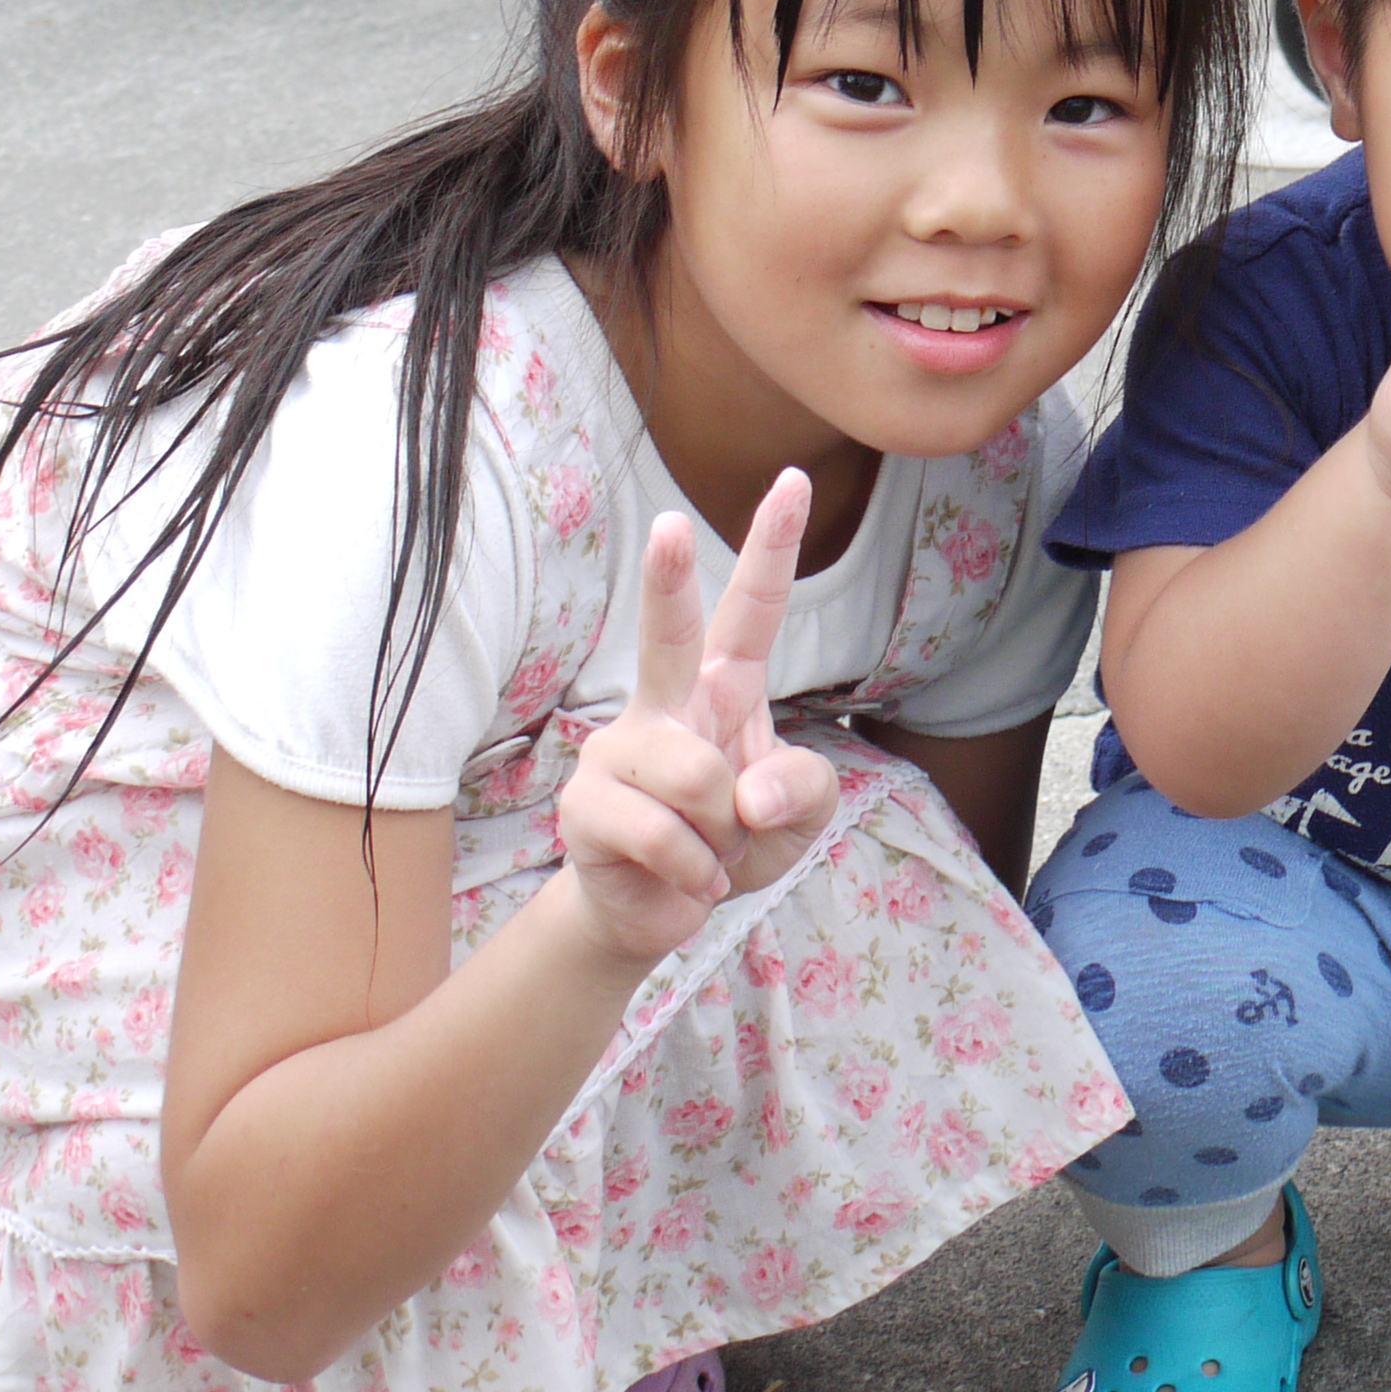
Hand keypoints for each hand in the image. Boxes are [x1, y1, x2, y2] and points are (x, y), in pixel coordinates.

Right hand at [559, 470, 842, 972]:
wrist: (667, 911)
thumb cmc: (736, 840)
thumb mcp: (802, 814)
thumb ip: (805, 788)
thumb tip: (751, 791)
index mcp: (724, 685)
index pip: (753, 608)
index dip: (773, 546)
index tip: (794, 481)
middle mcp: (666, 703)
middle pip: (668, 633)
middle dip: (666, 578)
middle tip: (670, 525)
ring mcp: (618, 750)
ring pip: (698, 778)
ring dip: (723, 834)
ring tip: (711, 850)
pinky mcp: (585, 805)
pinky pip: (666, 835)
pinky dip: (694, 870)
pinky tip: (686, 878)